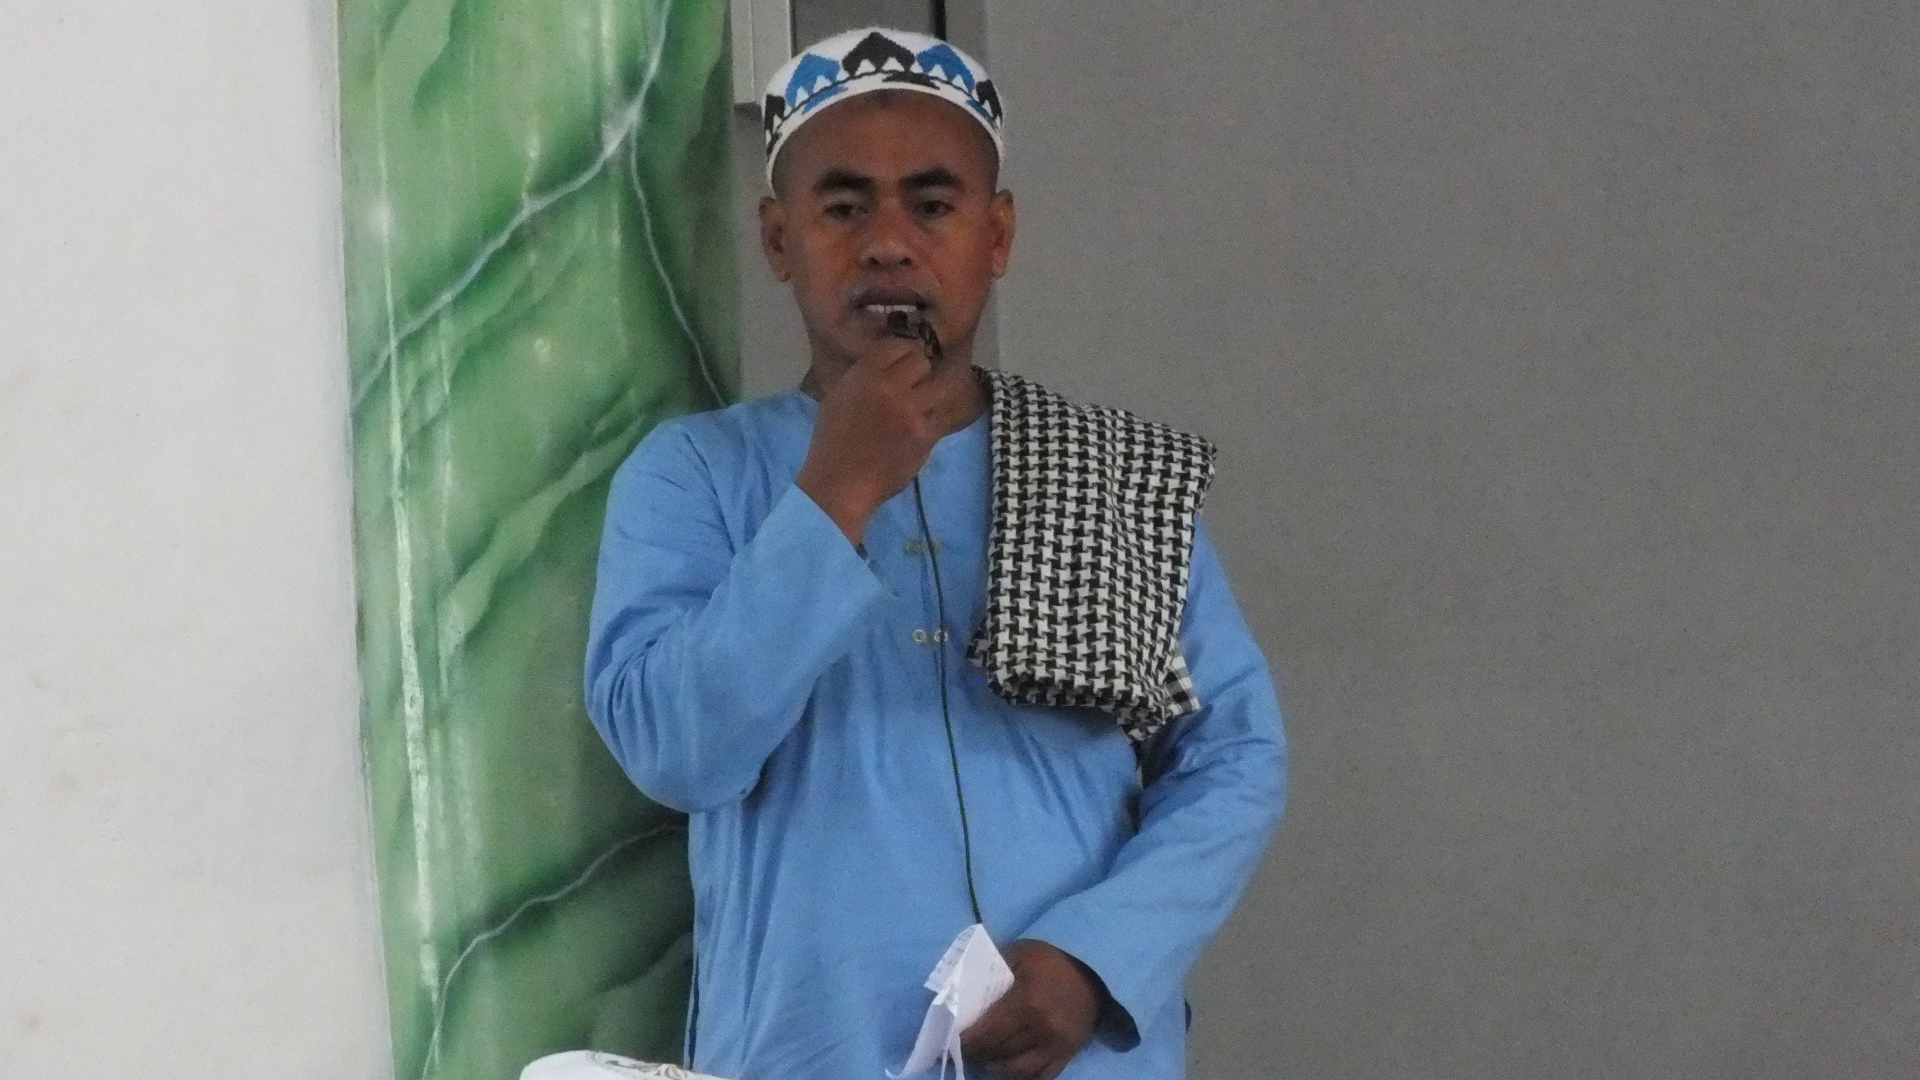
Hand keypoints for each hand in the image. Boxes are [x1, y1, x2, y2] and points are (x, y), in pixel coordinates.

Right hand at [796, 336, 944, 544]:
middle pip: (922, 361)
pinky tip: (926, 421)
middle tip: (916, 383)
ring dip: (935, 390)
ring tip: (927, 398)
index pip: (898, 345)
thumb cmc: (833, 441)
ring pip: (942, 384)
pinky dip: (936, 415)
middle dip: (920, 370)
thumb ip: (866, 374)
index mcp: (863, 374)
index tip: (903, 362)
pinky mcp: (926, 435)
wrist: (841, 483)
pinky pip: (943, 413)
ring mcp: (911, 411)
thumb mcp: (840, 395)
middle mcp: (889, 387)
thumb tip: (894, 361)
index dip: (904, 352)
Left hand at [960, 940, 1104, 1079]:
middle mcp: (1042, 1030)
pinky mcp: (1067, 1056)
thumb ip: (991, 969)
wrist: (1097, 973)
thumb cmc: (1053, 961)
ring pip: (1016, 1072)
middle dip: (976, 1053)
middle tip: (963, 1048)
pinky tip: (1008, 1068)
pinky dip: (1020, 1077)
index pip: (986, 1033)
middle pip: (998, 1053)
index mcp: (1027, 1003)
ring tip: (984, 1059)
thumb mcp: (1020, 953)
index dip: (965, 1040)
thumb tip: (961, 989)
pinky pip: (1040, 1077)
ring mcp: (1057, 1047)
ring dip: (995, 1068)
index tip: (952, 1038)